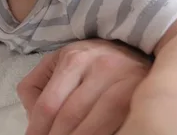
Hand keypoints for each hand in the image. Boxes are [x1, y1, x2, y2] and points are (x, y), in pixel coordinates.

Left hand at [17, 39, 150, 134]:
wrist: (133, 49)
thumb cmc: (88, 61)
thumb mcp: (59, 63)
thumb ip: (37, 87)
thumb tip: (32, 121)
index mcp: (72, 59)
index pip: (48, 105)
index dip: (38, 129)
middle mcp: (100, 67)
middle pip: (71, 116)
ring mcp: (125, 80)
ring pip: (96, 124)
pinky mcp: (143, 93)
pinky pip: (120, 124)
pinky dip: (106, 134)